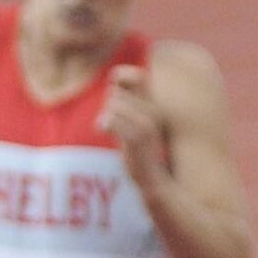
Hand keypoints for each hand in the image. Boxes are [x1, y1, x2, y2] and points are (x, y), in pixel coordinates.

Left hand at [96, 64, 167, 188]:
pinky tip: (103, 131)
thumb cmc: (141, 152)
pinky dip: (104, 124)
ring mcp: (146, 123)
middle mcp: (153, 111)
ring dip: (106, 118)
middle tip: (114, 124)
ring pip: (113, 105)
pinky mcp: (137, 137)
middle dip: (109, 106)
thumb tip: (114, 78)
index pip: (137, 77)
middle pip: (117, 94)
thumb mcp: (138, 122)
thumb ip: (128, 102)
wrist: (154, 180)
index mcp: (154, 105)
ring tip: (111, 130)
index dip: (122, 77)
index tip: (114, 87)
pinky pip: (112, 119)